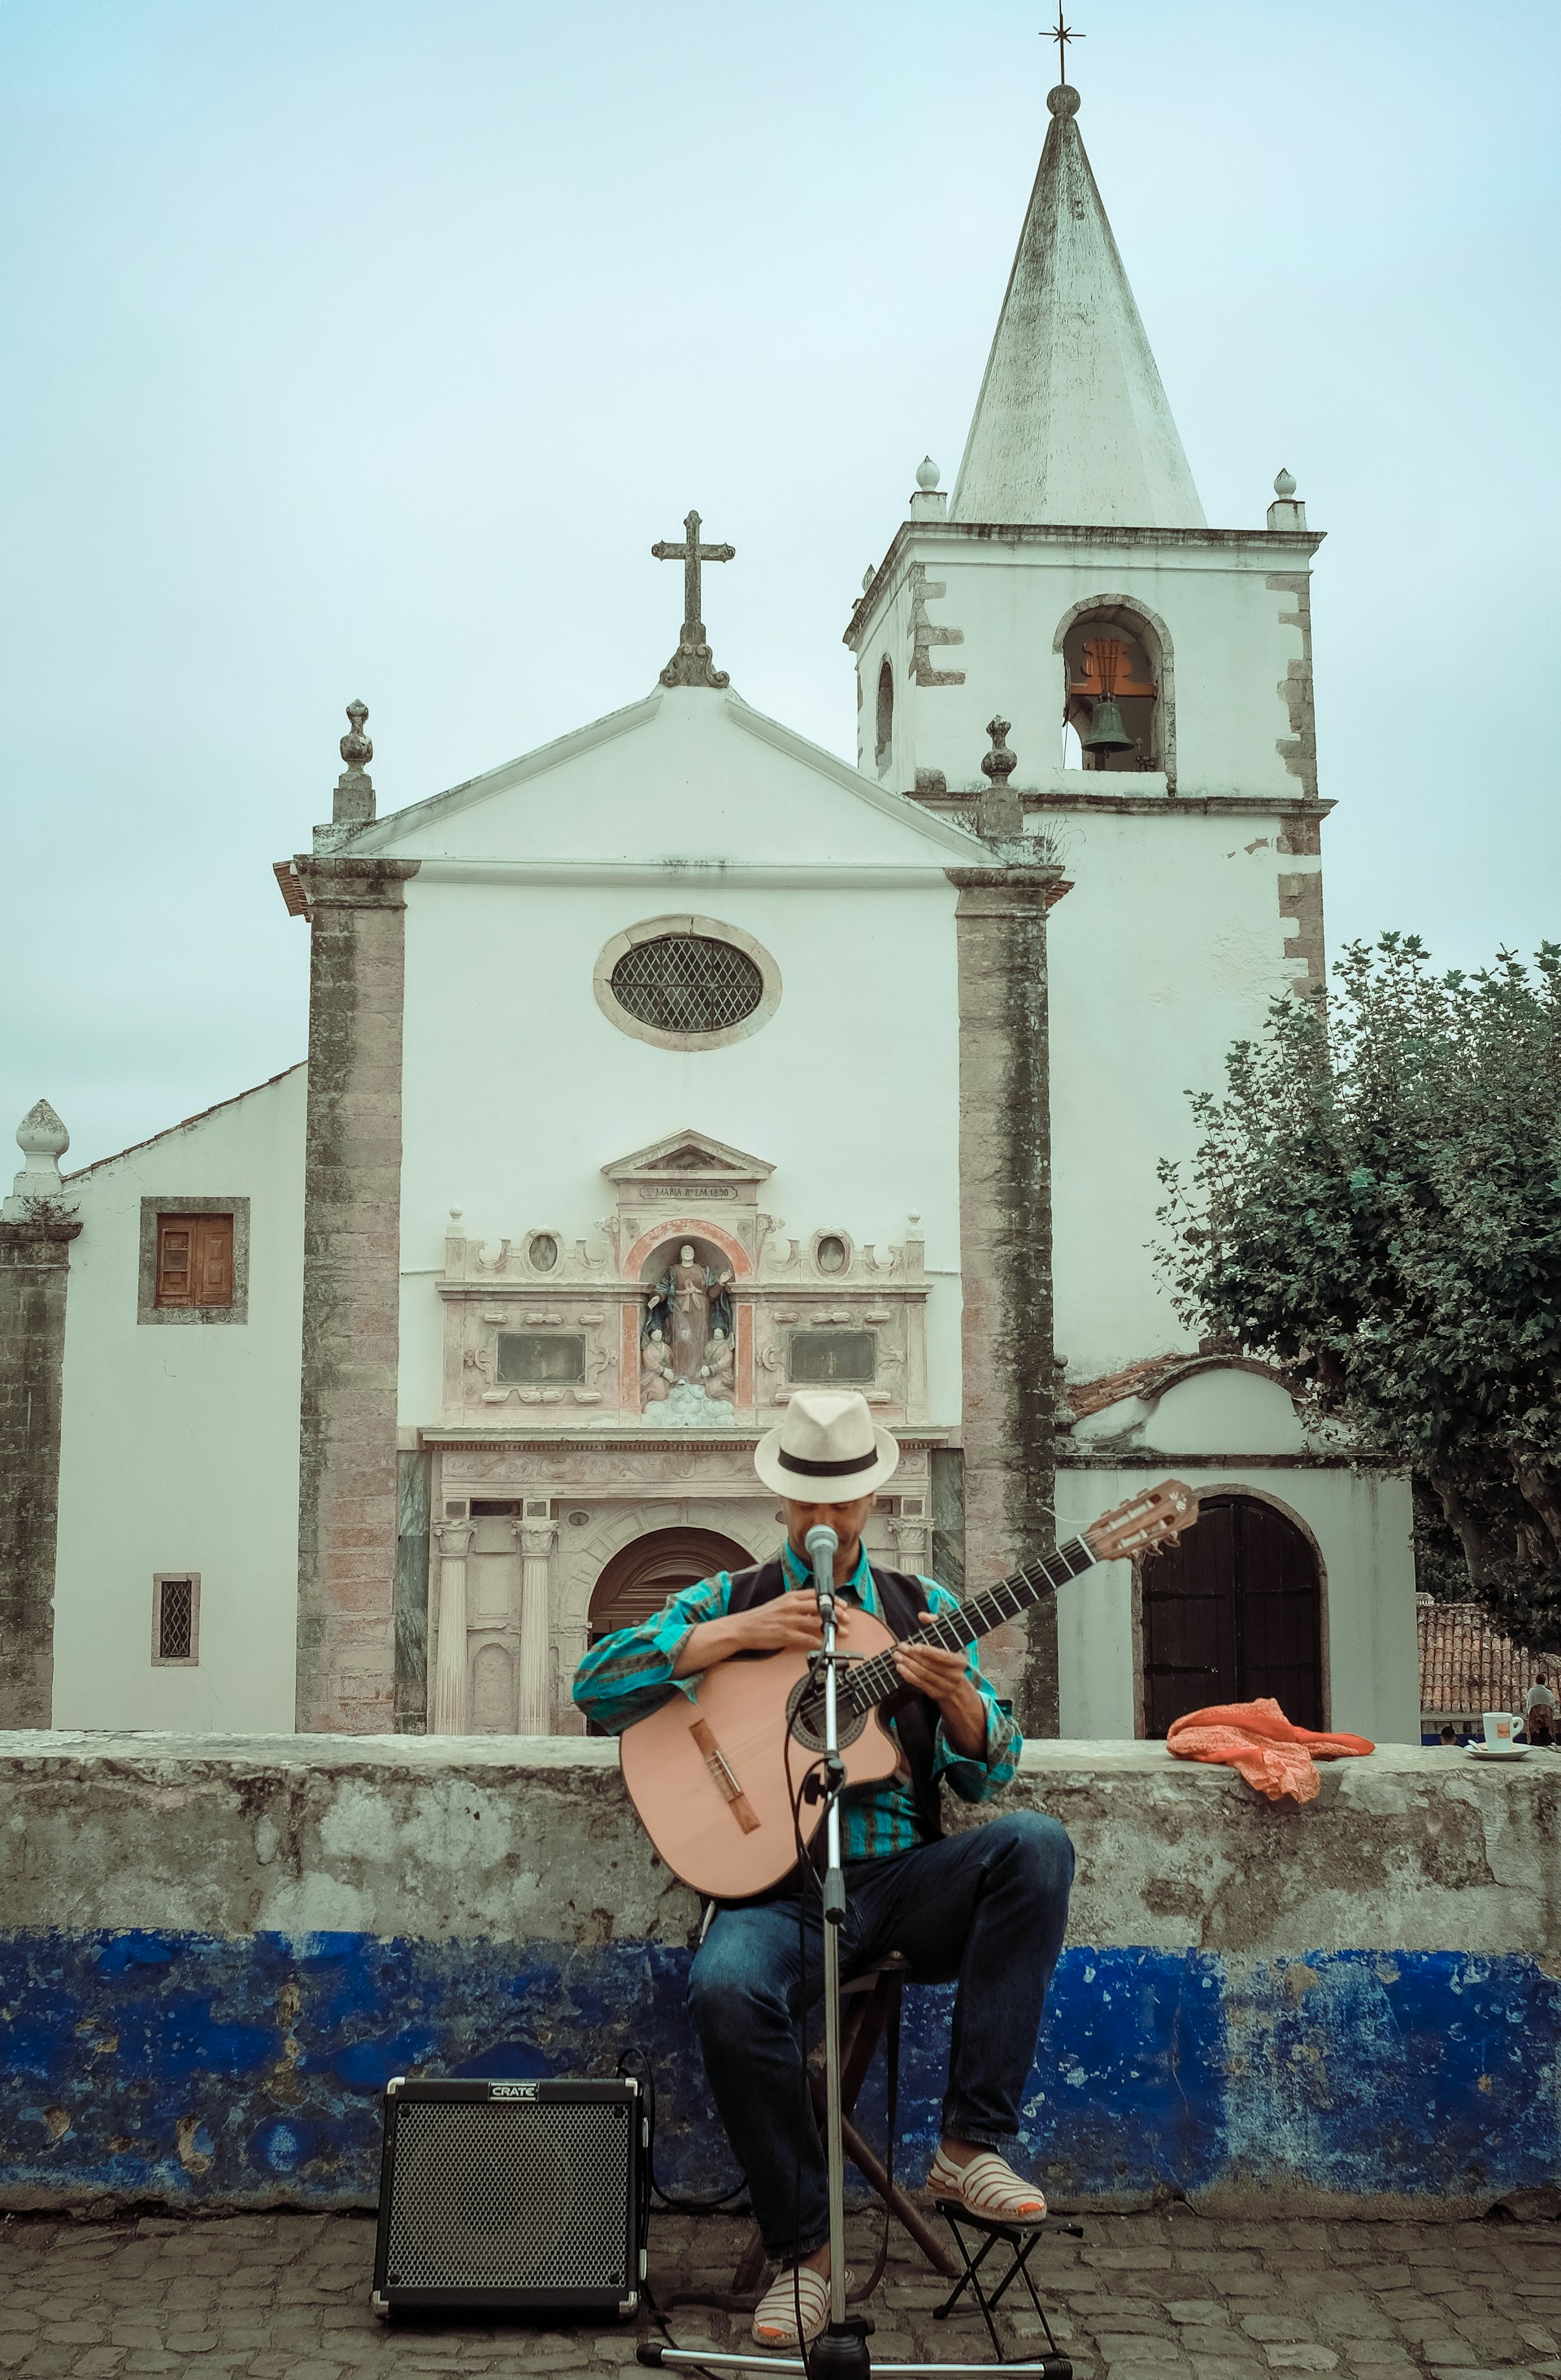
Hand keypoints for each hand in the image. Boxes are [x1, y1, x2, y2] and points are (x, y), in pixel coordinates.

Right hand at [737, 1598, 852, 1653]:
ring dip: (832, 1627)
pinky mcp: (785, 1635)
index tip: (842, 1605)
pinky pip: (806, 1638)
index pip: (817, 1595)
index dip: (833, 1599)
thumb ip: (795, 1605)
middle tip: (847, 1618)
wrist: (742, 1628)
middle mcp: (791, 1606)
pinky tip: (824, 1644)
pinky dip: (818, 1641)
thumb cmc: (760, 1618)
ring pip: (817, 1622)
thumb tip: (813, 1610)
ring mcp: (789, 1620)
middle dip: (837, 1612)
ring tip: (841, 1632)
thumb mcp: (779, 1605)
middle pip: (821, 1606)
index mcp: (790, 1597)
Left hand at [893, 1618, 987, 1760]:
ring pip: (924, 1675)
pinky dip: (909, 1676)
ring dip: (908, 1666)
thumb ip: (936, 1624)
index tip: (916, 1645)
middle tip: (901, 1647)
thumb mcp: (948, 1640)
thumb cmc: (949, 1657)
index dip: (929, 1651)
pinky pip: (920, 1685)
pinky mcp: (935, 1694)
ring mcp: (945, 1687)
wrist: (956, 1686)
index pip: (944, 1657)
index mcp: (959, 1661)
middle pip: (931, 1665)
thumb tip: (922, 1615)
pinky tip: (900, 1669)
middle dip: (913, 1656)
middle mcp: (954, 1675)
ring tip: (897, 1656)